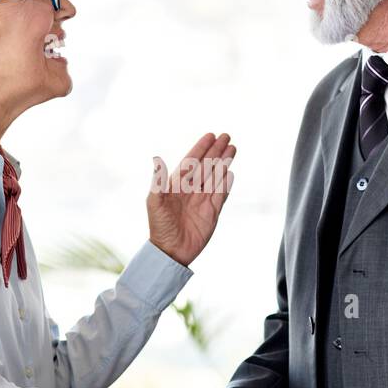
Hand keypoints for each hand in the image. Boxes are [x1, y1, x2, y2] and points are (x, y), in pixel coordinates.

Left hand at [146, 133, 235, 266]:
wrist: (171, 251)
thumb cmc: (159, 227)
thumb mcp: (154, 203)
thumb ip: (158, 182)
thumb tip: (157, 161)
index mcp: (176, 185)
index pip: (191, 162)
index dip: (200, 148)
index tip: (210, 136)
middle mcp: (190, 190)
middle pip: (206, 166)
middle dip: (216, 151)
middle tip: (226, 136)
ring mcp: (202, 200)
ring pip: (216, 176)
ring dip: (224, 162)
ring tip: (233, 149)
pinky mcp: (212, 212)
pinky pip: (221, 193)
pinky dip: (226, 182)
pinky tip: (231, 171)